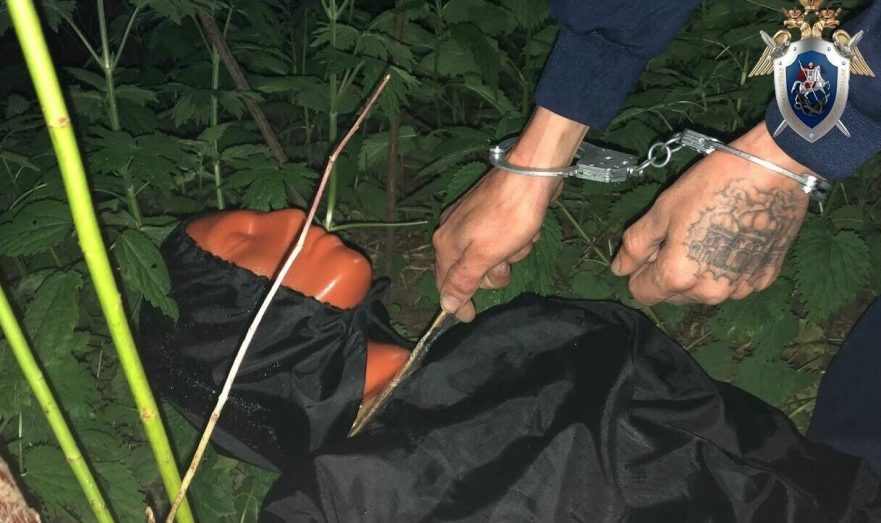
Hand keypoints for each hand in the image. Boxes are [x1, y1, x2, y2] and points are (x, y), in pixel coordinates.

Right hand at [433, 107, 587, 321]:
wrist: (532, 173)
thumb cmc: (508, 218)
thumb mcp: (484, 255)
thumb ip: (462, 281)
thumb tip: (445, 305)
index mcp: (446, 243)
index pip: (445, 283)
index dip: (459, 302)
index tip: (471, 317)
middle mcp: (454, 231)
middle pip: (472, 271)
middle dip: (494, 270)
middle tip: (505, 260)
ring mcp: (474, 220)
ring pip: (493, 255)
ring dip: (511, 254)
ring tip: (520, 239)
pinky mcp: (494, 212)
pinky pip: (504, 239)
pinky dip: (516, 238)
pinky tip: (526, 228)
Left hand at [611, 123, 811, 305]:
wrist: (774, 170)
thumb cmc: (712, 185)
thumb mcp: (662, 210)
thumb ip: (636, 245)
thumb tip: (619, 269)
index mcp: (678, 276)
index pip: (642, 293)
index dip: (638, 271)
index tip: (650, 248)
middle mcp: (710, 292)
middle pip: (673, 296)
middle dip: (667, 273)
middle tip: (678, 236)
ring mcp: (741, 288)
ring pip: (703, 292)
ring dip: (697, 274)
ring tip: (707, 235)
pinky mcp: (765, 279)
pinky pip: (733, 283)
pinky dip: (726, 269)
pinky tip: (732, 239)